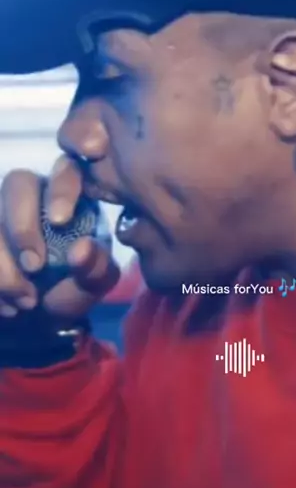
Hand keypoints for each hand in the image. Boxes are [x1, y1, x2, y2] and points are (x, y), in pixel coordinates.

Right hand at [0, 156, 119, 318]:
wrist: (36, 317)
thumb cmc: (69, 287)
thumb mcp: (91, 284)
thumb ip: (95, 267)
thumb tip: (81, 249)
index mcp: (70, 194)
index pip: (67, 170)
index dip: (62, 187)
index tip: (60, 220)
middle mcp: (31, 192)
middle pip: (17, 183)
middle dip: (22, 226)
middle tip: (34, 267)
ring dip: (2, 262)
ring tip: (24, 301)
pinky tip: (6, 306)